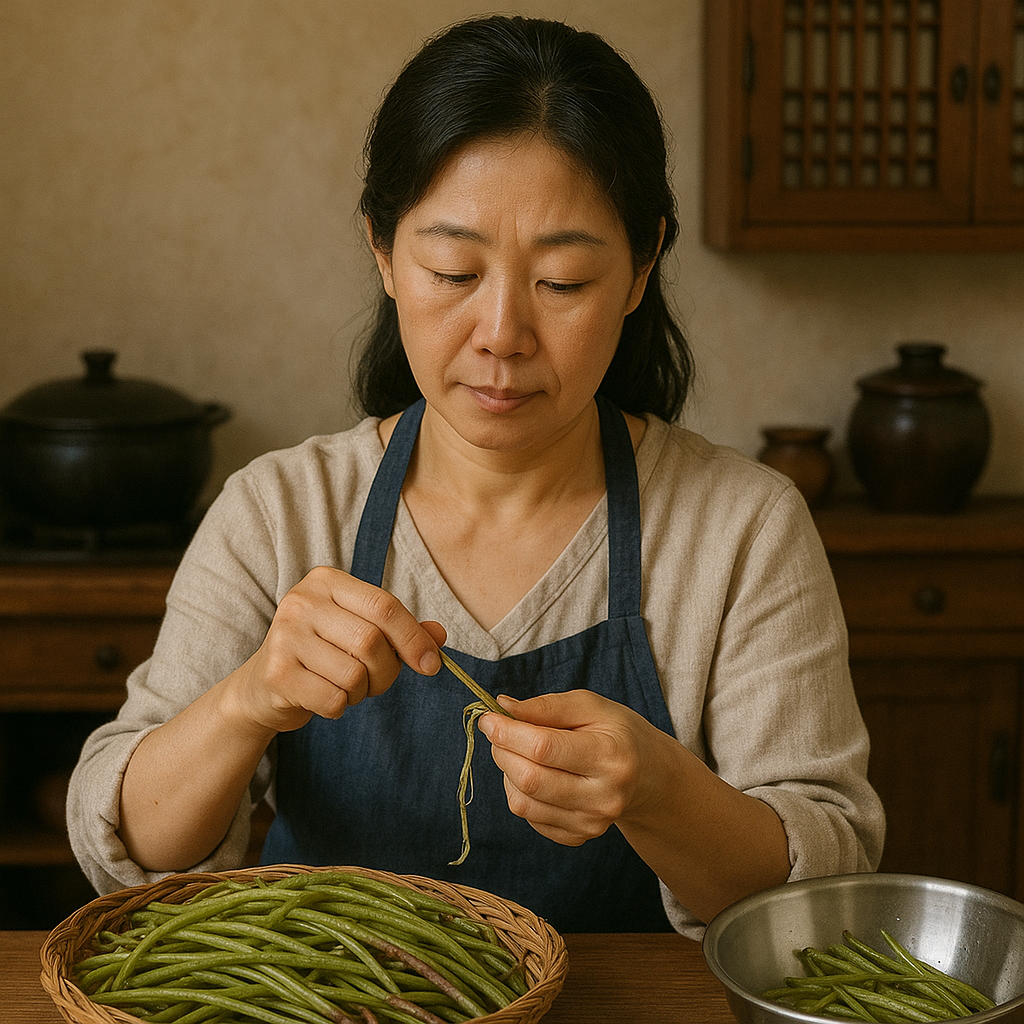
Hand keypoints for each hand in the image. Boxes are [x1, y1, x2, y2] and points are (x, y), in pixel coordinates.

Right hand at [230, 566, 445, 734]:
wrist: (263, 686)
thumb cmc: (323, 653)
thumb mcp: (361, 631)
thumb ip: (400, 630)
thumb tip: (439, 636)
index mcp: (327, 581)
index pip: (384, 606)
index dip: (414, 638)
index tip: (431, 664)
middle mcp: (302, 601)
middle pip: (371, 641)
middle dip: (386, 671)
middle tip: (376, 681)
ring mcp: (284, 635)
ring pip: (354, 674)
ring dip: (361, 691)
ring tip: (345, 686)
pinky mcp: (276, 673)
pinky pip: (333, 699)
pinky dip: (340, 707)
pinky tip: (324, 697)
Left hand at [477, 689, 663, 846]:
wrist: (646, 774)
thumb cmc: (616, 732)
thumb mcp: (590, 706)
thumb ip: (547, 706)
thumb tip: (503, 709)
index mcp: (610, 755)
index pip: (544, 748)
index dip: (508, 733)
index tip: (488, 719)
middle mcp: (603, 796)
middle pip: (530, 779)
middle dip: (503, 751)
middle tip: (499, 732)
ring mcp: (592, 822)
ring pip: (523, 803)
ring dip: (507, 772)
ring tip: (518, 752)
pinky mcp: (579, 837)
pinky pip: (529, 818)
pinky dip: (520, 793)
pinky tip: (534, 774)